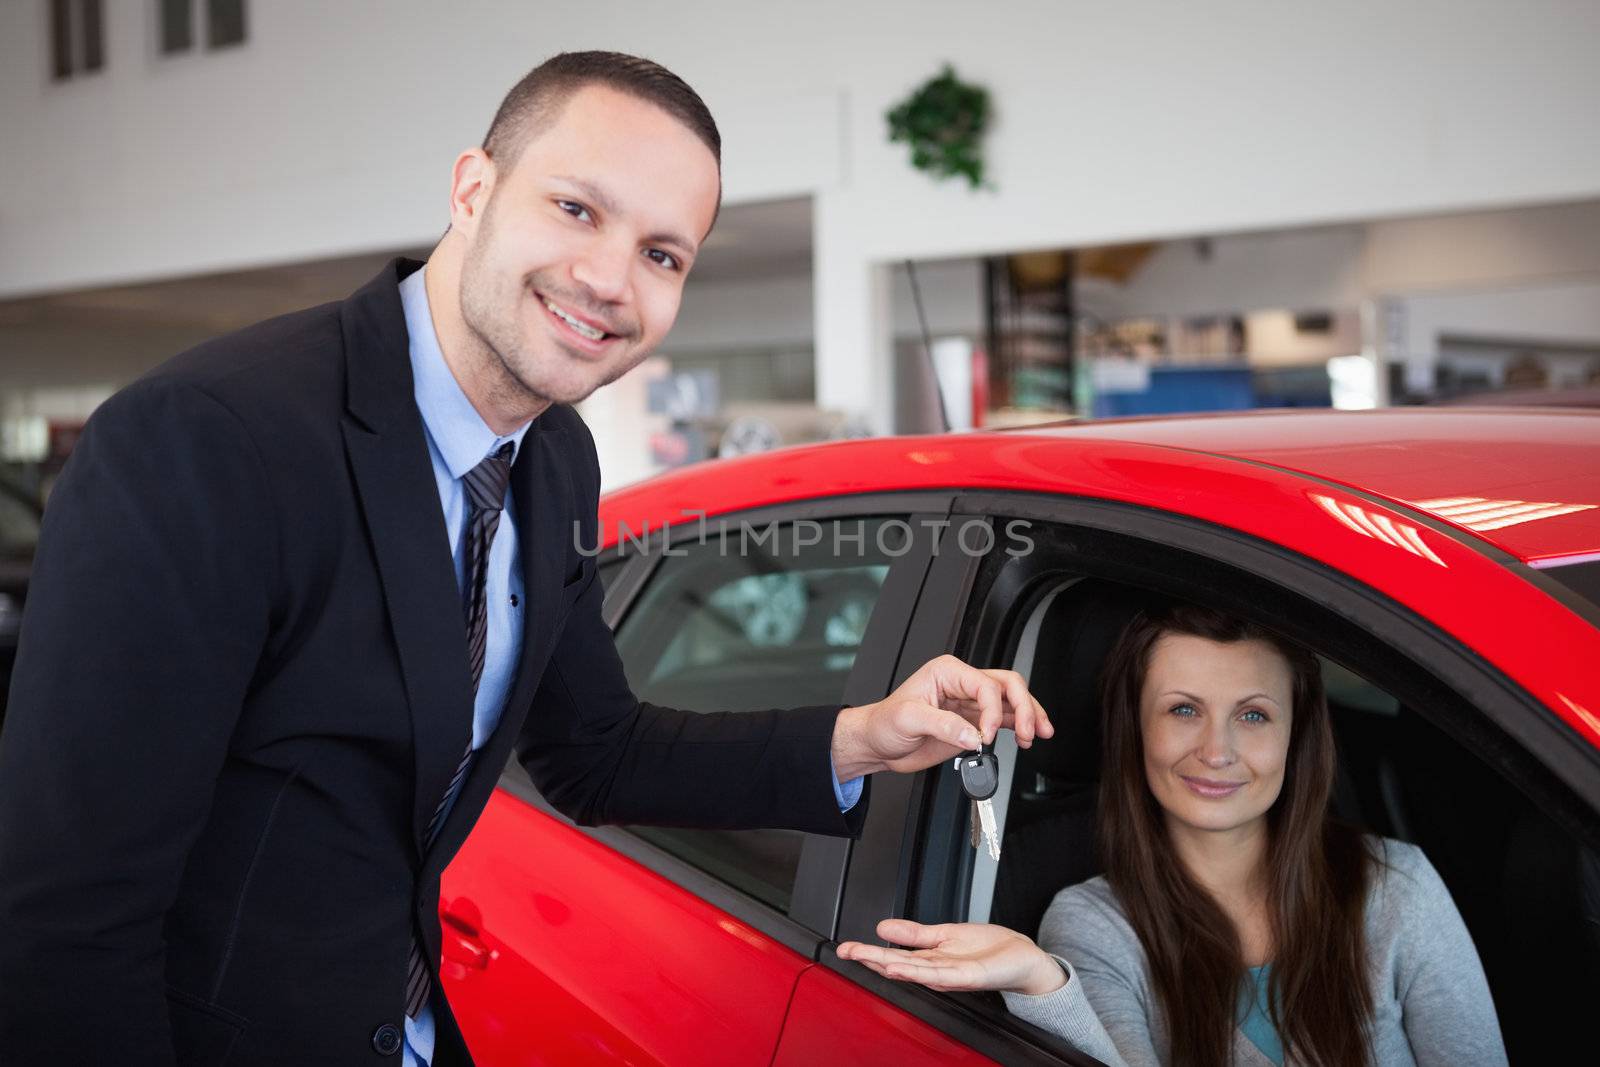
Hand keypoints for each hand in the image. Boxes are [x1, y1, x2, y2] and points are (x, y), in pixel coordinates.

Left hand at [830, 655, 1052, 779]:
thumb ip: (944, 726)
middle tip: (1029, 730)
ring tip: (1037, 733)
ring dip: (1029, 716)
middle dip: (1024, 707)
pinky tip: (1025, 738)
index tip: (986, 734)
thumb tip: (973, 735)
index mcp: (947, 672)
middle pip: (1007, 686)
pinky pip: (1004, 720)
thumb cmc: (885, 724)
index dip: (993, 710)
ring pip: (1011, 701)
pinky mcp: (973, 722)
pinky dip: (1018, 727)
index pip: (985, 685)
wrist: (877, 744)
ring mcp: (970, 703)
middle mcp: (962, 684)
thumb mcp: (908, 720)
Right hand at [837, 918, 1066, 995]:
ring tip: (868, 959)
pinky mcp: (967, 976)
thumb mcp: (944, 933)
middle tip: (847, 951)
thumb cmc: (989, 949)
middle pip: (899, 965)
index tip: (846, 947)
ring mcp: (951, 975)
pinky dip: (919, 971)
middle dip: (871, 958)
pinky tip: (902, 968)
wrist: (1022, 959)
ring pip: (915, 971)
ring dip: (890, 966)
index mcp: (930, 959)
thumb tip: (883, 927)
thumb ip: (913, 933)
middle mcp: (937, 971)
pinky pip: (940, 975)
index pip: (894, 956)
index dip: (869, 952)